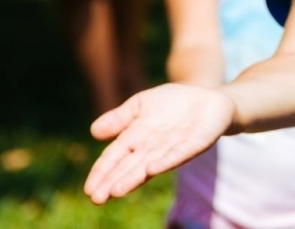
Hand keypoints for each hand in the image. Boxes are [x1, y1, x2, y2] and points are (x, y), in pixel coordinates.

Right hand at [84, 83, 235, 203]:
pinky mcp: (196, 142)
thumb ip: (120, 118)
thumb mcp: (140, 104)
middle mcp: (152, 148)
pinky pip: (181, 153)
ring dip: (133, 178)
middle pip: (129, 167)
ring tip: (116, 191)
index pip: (115, 157)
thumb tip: (94, 132)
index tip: (89, 190)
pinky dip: (166, 161)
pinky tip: (152, 169)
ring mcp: (174, 147)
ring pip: (150, 165)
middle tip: (97, 199)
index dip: (102, 172)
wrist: (206, 96)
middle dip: (113, 182)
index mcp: (136, 138)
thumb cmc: (170, 103)